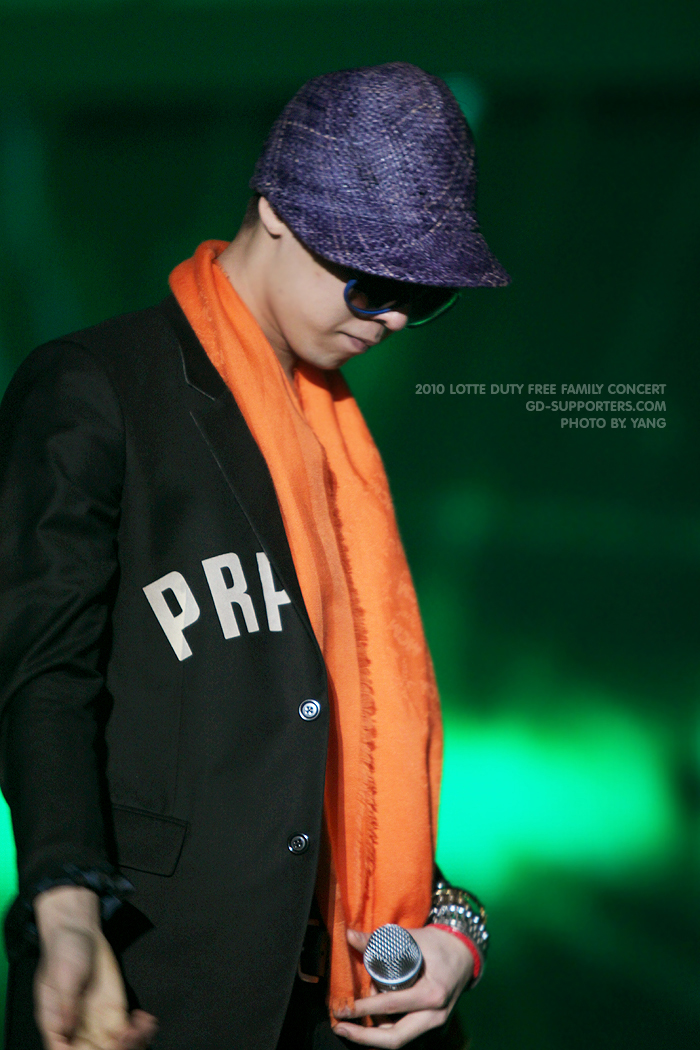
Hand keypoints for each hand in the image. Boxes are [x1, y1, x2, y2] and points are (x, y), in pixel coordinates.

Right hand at [34, 886, 156, 1049]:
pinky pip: (128, 1032)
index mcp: (56, 1024)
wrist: (80, 931)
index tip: (94, 1048)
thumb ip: (66, 1004)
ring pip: (114, 1048)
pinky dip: (140, 1033)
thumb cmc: (63, 952)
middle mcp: (77, 1029)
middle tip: (124, 1036)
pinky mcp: (115, 1012)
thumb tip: (68, 1029)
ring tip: (139, 1029)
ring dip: (130, 1045)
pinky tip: (146, 1021)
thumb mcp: (62, 977)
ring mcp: (97, 1023)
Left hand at [333, 925, 472, 1046]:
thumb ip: (378, 940)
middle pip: (395, 1038)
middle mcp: (435, 1014)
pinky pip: (404, 1032)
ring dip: (373, 1032)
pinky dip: (385, 1025)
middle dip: (364, 1036)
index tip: (344, 1008)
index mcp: (432, 993)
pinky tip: (371, 1013)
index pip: (392, 1005)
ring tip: (354, 1015)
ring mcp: (434, 1022)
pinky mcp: (430, 1023)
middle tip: (340, 1027)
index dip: (364, 1008)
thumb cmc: (439, 944)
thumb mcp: (410, 938)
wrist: (464, 953)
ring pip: (399, 1038)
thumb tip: (350, 935)